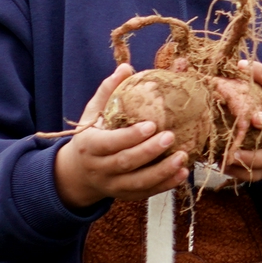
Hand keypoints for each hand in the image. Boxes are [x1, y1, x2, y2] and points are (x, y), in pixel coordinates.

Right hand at [54, 64, 187, 207]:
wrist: (78, 173)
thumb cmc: (92, 135)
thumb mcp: (93, 113)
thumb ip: (109, 91)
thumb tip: (126, 67)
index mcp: (90, 146)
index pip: (109, 143)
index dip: (129, 136)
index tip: (151, 124)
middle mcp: (99, 168)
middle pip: (125, 163)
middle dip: (148, 152)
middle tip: (171, 137)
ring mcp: (112, 185)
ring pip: (137, 182)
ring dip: (161, 171)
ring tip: (183, 157)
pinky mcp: (125, 195)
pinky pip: (146, 193)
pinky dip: (165, 185)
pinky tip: (182, 174)